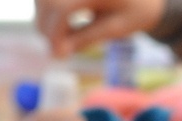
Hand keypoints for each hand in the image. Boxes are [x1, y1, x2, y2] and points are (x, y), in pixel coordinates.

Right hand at [34, 0, 164, 55]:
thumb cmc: (135, 12)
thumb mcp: (114, 28)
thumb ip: (85, 38)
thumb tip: (56, 53)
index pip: (62, 7)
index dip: (55, 32)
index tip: (57, 54)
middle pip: (47, 1)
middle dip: (48, 27)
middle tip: (58, 51)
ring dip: (46, 19)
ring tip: (64, 40)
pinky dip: (50, 11)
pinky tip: (64, 27)